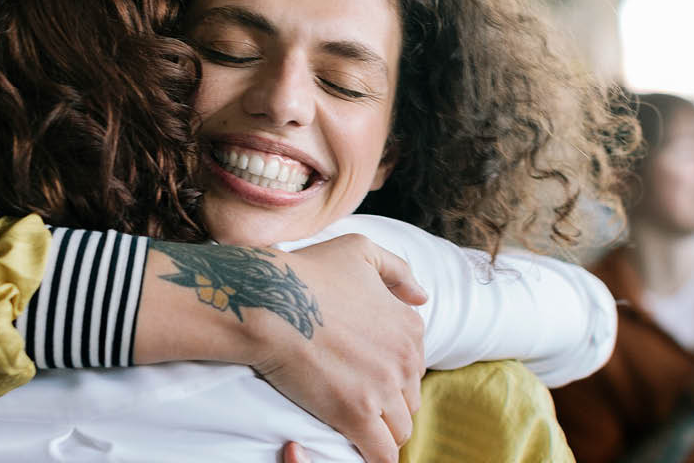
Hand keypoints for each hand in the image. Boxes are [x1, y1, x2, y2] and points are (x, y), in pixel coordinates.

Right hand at [249, 234, 424, 462]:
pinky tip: (362, 454)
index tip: (367, 375)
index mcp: (408, 325)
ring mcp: (382, 388)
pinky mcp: (356, 414)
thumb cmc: (308, 272)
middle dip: (388, 403)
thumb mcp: (360, 250)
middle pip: (409, 398)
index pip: (415, 365)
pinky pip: (382, 453)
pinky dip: (375, 456)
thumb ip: (398, 271)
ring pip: (399, 428)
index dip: (391, 372)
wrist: (271, 300)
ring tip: (357, 427)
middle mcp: (404, 358)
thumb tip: (422, 297)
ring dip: (382, 431)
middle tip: (357, 400)